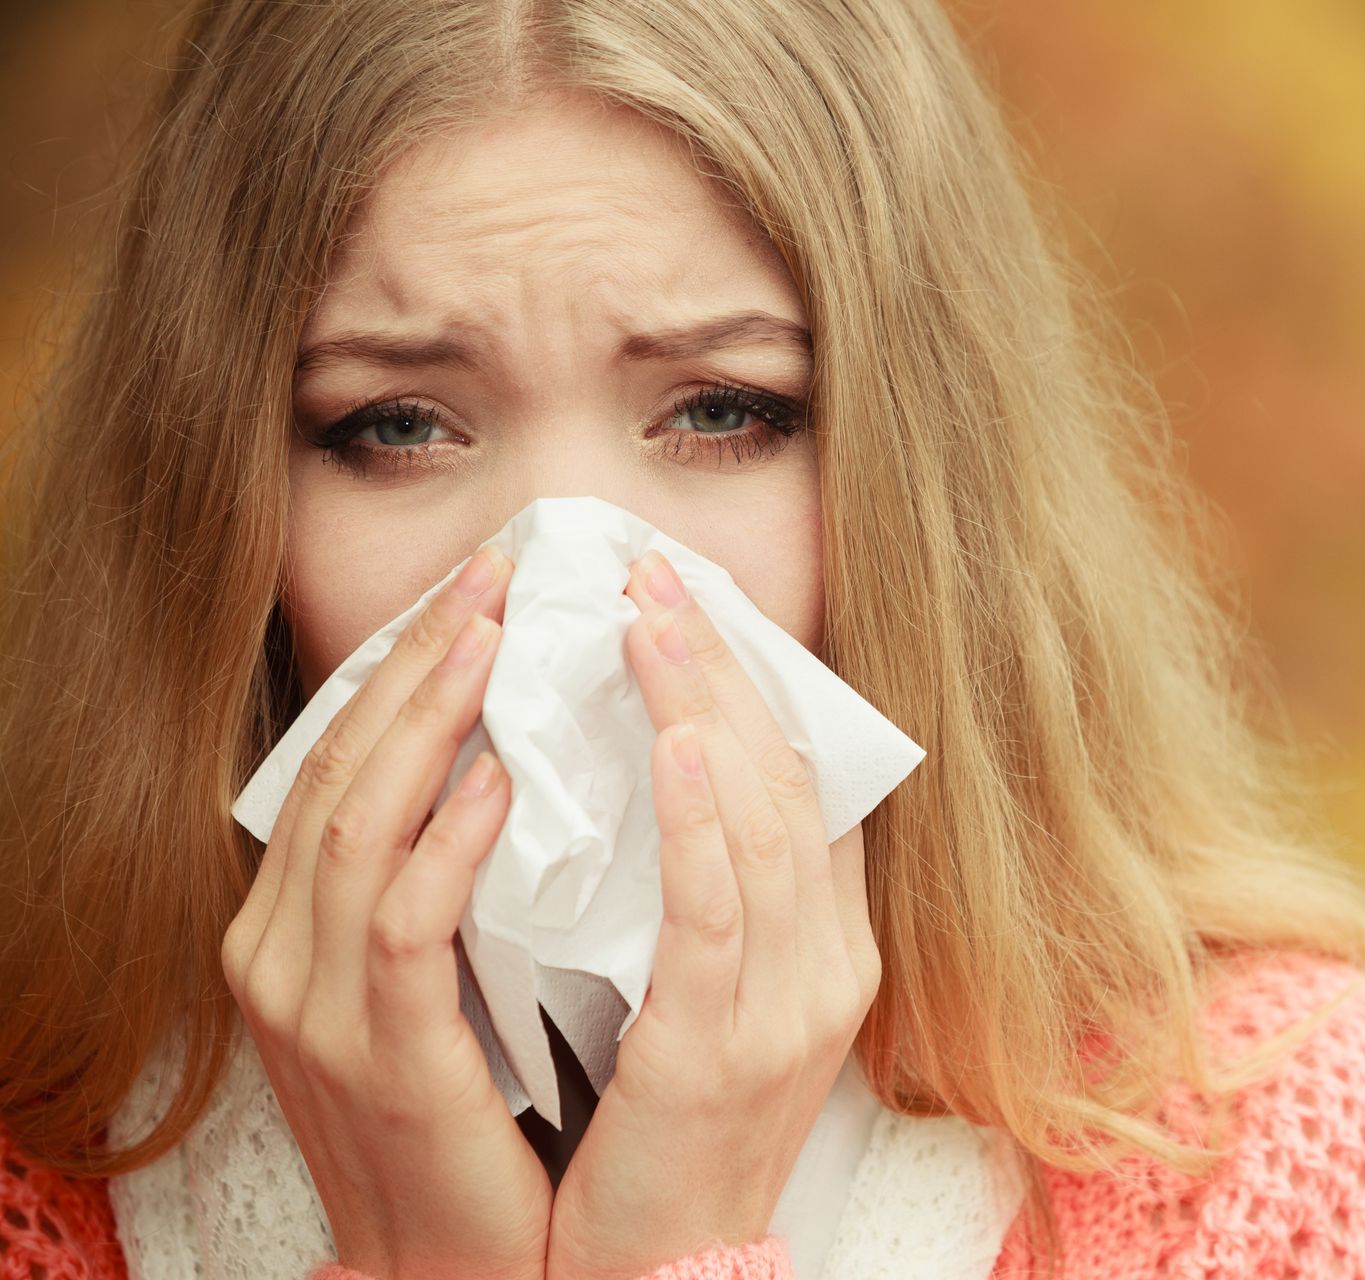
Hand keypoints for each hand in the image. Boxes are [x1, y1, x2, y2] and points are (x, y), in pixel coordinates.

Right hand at [221, 546, 551, 1279]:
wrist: (446, 1259)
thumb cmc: (463, 1105)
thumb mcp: (434, 974)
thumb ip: (443, 872)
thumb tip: (513, 752)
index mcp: (295, 920)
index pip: (343, 756)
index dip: (406, 661)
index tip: (479, 581)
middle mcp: (281, 949)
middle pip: (343, 765)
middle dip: (421, 658)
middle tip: (498, 571)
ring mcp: (315, 1004)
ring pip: (359, 824)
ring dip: (432, 721)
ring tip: (496, 636)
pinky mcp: (378, 1055)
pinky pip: (406, 928)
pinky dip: (451, 845)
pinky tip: (504, 782)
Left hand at [544, 550, 882, 1279]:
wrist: (664, 1271)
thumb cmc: (668, 1132)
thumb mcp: (711, 1000)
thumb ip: (712, 897)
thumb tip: (667, 774)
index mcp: (831, 946)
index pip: (809, 785)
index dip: (759, 681)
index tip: (693, 598)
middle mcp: (829, 966)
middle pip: (788, 782)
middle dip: (724, 665)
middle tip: (655, 570)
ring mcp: (789, 1009)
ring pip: (762, 828)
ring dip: (709, 711)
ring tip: (651, 619)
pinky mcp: (723, 1054)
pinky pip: (720, 917)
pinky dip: (704, 824)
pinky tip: (679, 746)